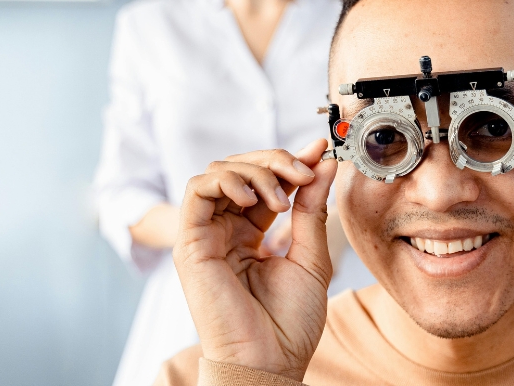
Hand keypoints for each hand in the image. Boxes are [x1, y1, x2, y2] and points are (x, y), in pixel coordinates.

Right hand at [173, 140, 336, 379]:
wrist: (269, 360)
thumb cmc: (289, 321)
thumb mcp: (311, 255)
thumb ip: (312, 208)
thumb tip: (323, 163)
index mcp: (252, 234)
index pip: (266, 181)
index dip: (290, 162)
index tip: (319, 152)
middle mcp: (226, 230)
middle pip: (241, 169)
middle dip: (275, 160)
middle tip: (304, 171)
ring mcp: (207, 234)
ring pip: (219, 172)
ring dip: (255, 170)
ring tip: (282, 196)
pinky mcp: (190, 242)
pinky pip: (196, 190)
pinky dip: (226, 180)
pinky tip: (254, 198)